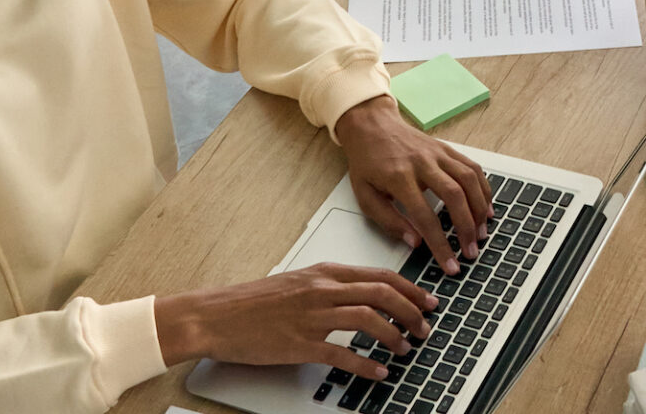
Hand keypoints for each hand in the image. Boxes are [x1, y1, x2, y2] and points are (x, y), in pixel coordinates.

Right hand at [153, 262, 435, 377]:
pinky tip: (378, 372)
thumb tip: (367, 293)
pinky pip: (342, 354)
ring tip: (406, 348)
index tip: (429, 301)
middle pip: (382, 294)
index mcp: (326, 272)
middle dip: (412, 311)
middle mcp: (323, 290)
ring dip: (394, 335)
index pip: (381, 275)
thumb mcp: (300, 281)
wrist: (217, 315)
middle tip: (426, 326)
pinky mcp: (300, 344)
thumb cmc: (255, 301)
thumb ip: (333, 284)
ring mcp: (312, 316)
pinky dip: (366, 364)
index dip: (411, 289)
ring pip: (369, 319)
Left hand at [334, 97, 493, 274]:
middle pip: (454, 196)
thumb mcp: (365, 196)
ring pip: (469, 180)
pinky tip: (486, 208)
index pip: (425, 217)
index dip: (440, 244)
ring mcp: (438, 154)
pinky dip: (484, 189)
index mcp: (399, 178)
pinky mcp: (447, 149)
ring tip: (481, 233)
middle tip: (472, 252)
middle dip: (467, 228)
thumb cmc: (368, 163)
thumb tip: (414, 242)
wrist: (372, 126)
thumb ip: (389, 221)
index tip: (450, 265)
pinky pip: (473, 167)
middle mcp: (422, 163)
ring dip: (480, 209)